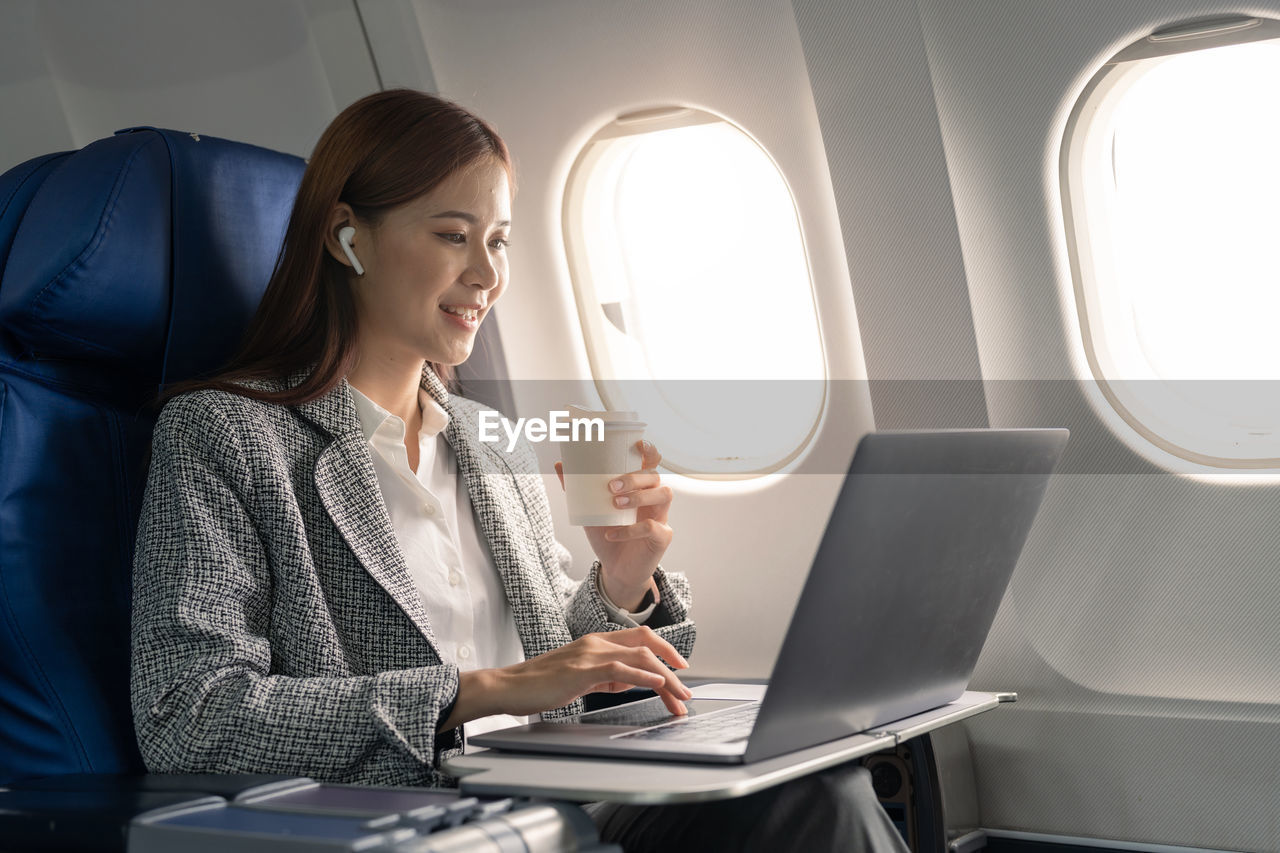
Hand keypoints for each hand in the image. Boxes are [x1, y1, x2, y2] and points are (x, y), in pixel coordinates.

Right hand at [439, 627, 691, 730]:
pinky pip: (620, 669)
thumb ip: (604, 677)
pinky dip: (643, 676)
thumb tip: (628, 682)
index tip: (679, 669)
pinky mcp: (582, 670)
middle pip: (646, 643)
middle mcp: (596, 643)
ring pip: (639, 657)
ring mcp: (590, 654)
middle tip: (686, 688)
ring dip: (665, 678)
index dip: (664, 650)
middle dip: (672, 663)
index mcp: (596, 643)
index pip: (639, 639)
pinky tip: (658, 684)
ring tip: (678, 696)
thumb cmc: (540, 685)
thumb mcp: (579, 678)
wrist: (509, 687)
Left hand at [555, 440, 672, 610]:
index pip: (650, 463)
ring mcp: (662, 517)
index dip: (649, 452)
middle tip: (611, 487)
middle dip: (634, 478)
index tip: (636, 446)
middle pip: (655, 476)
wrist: (616, 570)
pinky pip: (652, 527)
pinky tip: (611, 534)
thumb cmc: (607, 535)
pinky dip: (630, 530)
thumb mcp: (590, 511)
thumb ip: (577, 490)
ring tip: (616, 504)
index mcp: (640, 488)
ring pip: (664, 495)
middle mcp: (654, 499)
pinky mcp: (662, 537)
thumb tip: (560, 465)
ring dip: (640, 496)